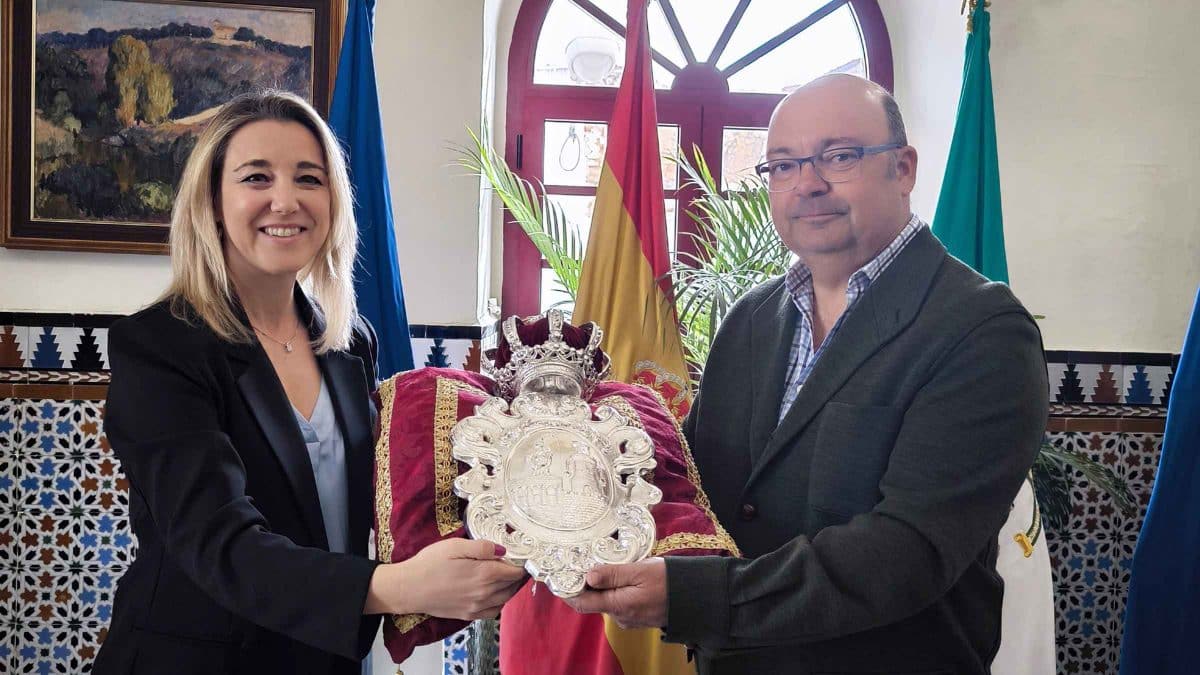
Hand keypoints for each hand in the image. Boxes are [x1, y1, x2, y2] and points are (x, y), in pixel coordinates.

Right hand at [367, 539, 526, 618]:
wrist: (408, 588)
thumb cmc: (429, 563)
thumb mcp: (455, 545)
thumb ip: (482, 547)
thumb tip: (503, 550)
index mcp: (484, 574)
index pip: (514, 572)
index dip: (521, 563)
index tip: (523, 556)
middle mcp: (484, 593)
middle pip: (512, 586)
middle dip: (517, 575)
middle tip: (516, 564)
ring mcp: (476, 606)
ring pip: (504, 599)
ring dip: (510, 588)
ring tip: (507, 577)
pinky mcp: (468, 615)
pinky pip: (492, 612)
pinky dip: (499, 602)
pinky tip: (494, 593)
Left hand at [562, 558, 667, 628]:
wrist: (696, 596)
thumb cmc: (669, 580)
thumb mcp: (639, 570)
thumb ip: (612, 574)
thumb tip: (588, 576)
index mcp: (618, 605)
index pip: (582, 603)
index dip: (567, 591)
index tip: (560, 576)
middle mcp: (621, 616)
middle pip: (593, 601)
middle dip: (586, 584)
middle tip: (580, 562)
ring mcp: (630, 618)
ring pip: (607, 601)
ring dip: (603, 586)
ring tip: (601, 564)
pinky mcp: (638, 616)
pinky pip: (620, 602)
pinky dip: (615, 590)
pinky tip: (620, 575)